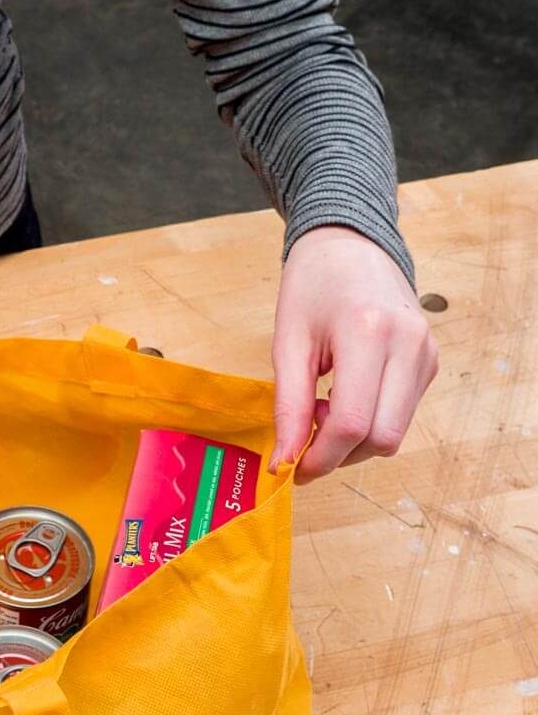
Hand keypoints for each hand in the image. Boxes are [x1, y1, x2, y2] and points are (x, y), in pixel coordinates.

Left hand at [270, 226, 438, 483]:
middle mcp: (409, 345)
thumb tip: (283, 462)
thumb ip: (288, 406)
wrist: (350, 246)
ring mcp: (427, 354)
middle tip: (305, 434)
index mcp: (368, 334)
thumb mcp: (287, 343)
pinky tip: (346, 395)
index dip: (320, 458)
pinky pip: (402, 415)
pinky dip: (371, 421)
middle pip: (381, 438)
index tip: (293, 469)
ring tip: (323, 405)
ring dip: (355, 440)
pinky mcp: (431, 362)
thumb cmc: (311, 287)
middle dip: (339, 454)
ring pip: (395, 433)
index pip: (352, 423)